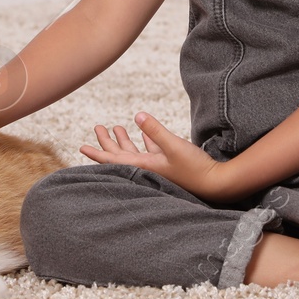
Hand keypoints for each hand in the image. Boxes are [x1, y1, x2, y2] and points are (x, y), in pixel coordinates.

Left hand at [79, 112, 234, 201]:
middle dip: (108, 142)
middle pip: (121, 155)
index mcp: (144, 167)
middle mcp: (148, 168)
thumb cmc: (195, 168)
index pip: (114, 160)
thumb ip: (156, 130)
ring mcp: (159, 166)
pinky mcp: (170, 163)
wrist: (216, 183)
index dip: (97, 152)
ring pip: (135, 152)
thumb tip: (138, 115)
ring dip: (125, 140)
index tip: (82, 147)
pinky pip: (151, 151)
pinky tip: (143, 132)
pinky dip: (145, 140)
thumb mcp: (174, 146)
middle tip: (98, 127)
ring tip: (116, 127)